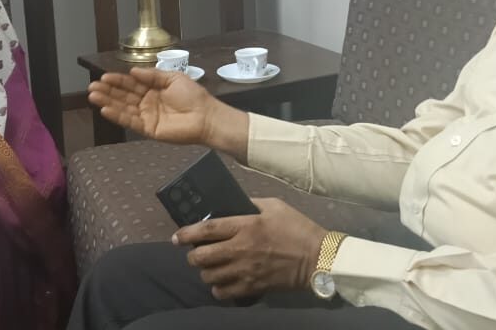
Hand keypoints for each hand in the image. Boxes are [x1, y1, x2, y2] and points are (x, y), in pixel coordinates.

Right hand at [87, 67, 222, 145]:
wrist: (206, 116)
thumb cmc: (193, 96)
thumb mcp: (173, 78)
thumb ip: (152, 76)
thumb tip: (132, 72)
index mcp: (153, 89)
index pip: (131, 84)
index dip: (117, 81)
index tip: (103, 77)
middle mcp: (147, 102)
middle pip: (124, 96)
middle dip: (107, 91)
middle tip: (91, 87)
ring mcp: (147, 116)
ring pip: (123, 108)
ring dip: (108, 102)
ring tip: (93, 96)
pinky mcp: (148, 129)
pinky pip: (130, 121)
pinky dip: (117, 116)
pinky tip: (105, 109)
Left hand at [175, 198, 327, 299]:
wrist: (318, 258)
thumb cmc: (297, 228)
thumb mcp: (274, 206)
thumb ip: (251, 204)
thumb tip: (233, 204)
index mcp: (245, 225)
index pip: (207, 230)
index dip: (187, 234)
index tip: (177, 237)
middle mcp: (240, 249)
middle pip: (202, 257)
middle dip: (192, 256)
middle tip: (195, 254)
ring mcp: (245, 270)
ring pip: (209, 276)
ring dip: (206, 272)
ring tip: (210, 268)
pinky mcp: (253, 287)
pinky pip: (223, 293)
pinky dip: (218, 289)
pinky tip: (223, 282)